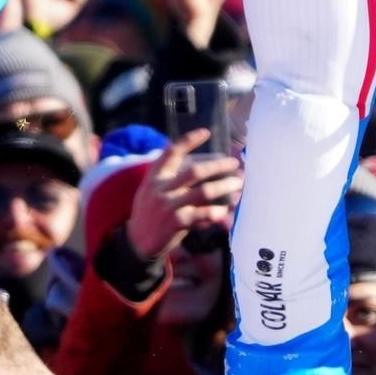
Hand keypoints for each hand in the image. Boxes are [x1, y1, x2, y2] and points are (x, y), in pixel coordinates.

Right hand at [124, 128, 242, 262]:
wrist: (137, 241)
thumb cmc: (151, 210)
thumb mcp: (153, 189)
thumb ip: (172, 177)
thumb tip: (204, 166)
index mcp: (155, 175)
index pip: (172, 151)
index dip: (189, 140)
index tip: (206, 132)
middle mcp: (161, 188)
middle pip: (195, 171)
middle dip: (218, 165)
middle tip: (234, 163)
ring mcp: (168, 205)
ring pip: (203, 192)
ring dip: (224, 186)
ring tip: (238, 184)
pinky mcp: (176, 223)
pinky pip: (202, 214)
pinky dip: (216, 212)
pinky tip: (226, 210)